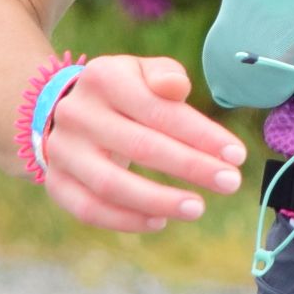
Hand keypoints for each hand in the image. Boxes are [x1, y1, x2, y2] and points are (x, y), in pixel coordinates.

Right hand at [37, 55, 248, 231]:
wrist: (62, 110)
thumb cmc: (121, 92)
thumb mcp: (141, 71)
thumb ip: (165, 75)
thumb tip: (177, 88)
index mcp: (104, 78)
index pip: (159, 110)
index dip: (201, 134)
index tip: (237, 155)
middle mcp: (78, 114)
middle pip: (140, 147)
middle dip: (191, 167)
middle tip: (230, 182)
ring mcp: (62, 151)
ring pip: (111, 185)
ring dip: (159, 201)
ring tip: (198, 208)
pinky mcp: (56, 182)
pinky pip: (89, 209)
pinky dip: (126, 221)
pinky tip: (160, 222)